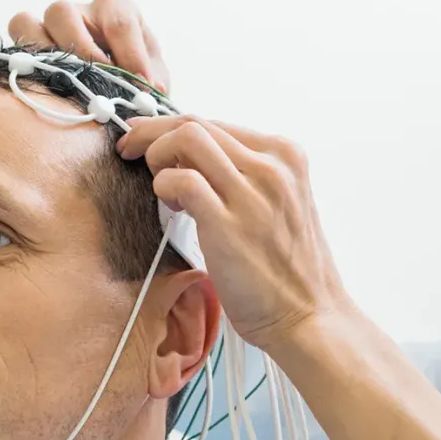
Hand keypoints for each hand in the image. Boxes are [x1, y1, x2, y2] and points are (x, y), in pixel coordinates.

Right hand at [9, 0, 169, 93]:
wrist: (118, 94)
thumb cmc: (137, 79)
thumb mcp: (154, 77)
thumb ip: (154, 80)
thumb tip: (152, 88)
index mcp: (115, 9)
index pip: (118, 19)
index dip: (131, 53)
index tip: (143, 85)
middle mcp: (80, 11)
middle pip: (62, 12)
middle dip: (79, 49)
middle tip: (99, 82)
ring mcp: (50, 28)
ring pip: (27, 23)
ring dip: (42, 57)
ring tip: (66, 86)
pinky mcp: (29, 45)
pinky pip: (14, 44)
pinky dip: (24, 62)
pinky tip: (46, 87)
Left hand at [116, 117, 352, 351]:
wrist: (309, 316)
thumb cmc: (291, 271)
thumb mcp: (281, 205)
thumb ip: (248, 178)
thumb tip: (193, 162)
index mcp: (286, 157)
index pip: (216, 123)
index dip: (173, 126)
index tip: (150, 137)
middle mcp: (272, 166)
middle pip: (197, 123)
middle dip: (152, 131)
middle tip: (131, 148)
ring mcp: (252, 193)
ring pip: (187, 138)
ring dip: (156, 153)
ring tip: (156, 182)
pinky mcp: (229, 223)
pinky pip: (181, 180)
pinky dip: (164, 185)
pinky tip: (170, 205)